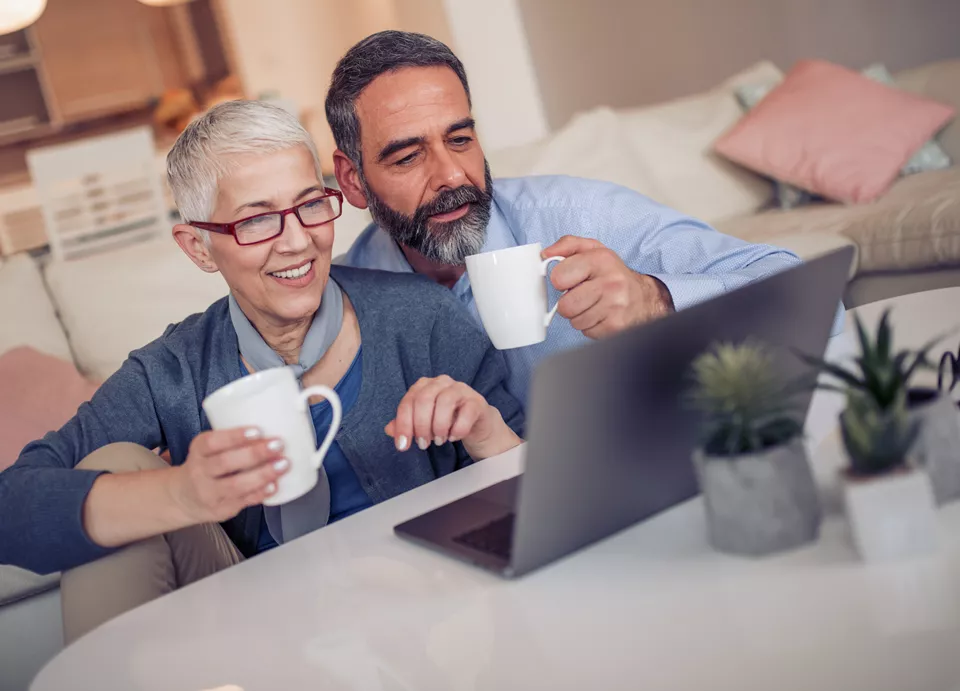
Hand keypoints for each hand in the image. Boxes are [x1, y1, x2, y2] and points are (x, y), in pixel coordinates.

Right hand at [169, 428, 289, 522]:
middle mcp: (200, 472)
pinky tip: (274, 485)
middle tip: (278, 445)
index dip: (235, 436)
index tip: (258, 430)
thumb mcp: (208, 449)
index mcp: (198, 451)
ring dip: (263, 474)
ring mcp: (210, 493)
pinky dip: (261, 493)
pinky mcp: (222, 509)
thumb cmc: (206, 466)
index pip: (212, 442)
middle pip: (226, 462)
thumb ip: (232, 441)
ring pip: (236, 484)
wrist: (184, 498)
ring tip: (283, 464)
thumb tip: (271, 428)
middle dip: (255, 453)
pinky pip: (243, 500)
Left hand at [385, 375, 521, 459]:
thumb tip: (389, 430)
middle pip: (424, 399)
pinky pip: (466, 412)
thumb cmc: (446, 421)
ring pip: (445, 402)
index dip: (403, 424)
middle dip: (421, 425)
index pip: (408, 401)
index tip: (403, 446)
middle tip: (423, 444)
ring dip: (439, 426)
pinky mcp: (477, 401)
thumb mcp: (422, 424)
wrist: (476, 424)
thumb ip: (405, 424)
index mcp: (424, 386)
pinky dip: (458, 428)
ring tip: (439, 441)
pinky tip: (454, 437)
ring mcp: (461, 389)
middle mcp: (441, 382)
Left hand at [543, 236, 673, 338]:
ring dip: (580, 316)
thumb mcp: (593, 250)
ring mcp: (615, 306)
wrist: (644, 297)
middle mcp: (611, 282)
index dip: (560, 281)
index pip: (559, 277)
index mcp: (601, 259)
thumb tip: (544, 254)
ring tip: (594, 305)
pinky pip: (587, 332)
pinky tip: (602, 315)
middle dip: (569, 304)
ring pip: (575, 321)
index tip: (569, 280)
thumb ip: (567, 245)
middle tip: (582, 296)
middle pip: (565, 306)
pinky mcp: (617, 326)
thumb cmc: (612, 273)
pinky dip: (591, 326)